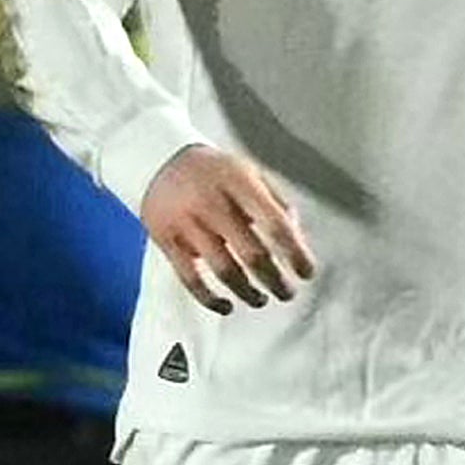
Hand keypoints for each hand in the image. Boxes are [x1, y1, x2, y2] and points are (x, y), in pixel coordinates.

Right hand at [139, 144, 315, 312]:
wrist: (157, 159)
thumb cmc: (214, 171)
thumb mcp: (249, 172)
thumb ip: (276, 202)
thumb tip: (297, 240)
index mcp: (239, 183)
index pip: (276, 224)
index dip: (296, 253)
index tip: (307, 272)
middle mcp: (214, 202)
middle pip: (253, 254)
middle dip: (276, 280)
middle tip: (288, 293)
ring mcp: (188, 222)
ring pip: (225, 271)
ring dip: (249, 293)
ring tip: (261, 299)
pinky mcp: (167, 240)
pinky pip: (191, 279)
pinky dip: (210, 299)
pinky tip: (226, 306)